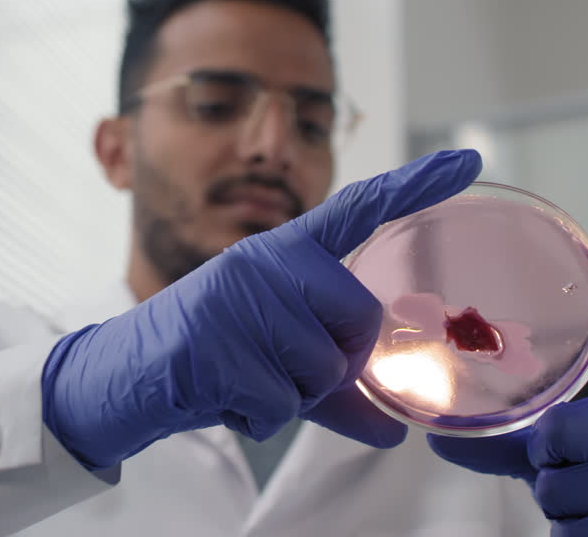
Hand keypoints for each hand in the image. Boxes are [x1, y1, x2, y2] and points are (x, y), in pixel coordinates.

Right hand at [42, 150, 480, 469]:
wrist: (118, 376)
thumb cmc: (210, 360)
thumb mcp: (279, 366)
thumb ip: (338, 391)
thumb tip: (396, 430)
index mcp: (283, 252)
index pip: (358, 209)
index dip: (416, 184)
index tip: (470, 158)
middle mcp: (263, 259)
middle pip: (359, 320)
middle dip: (335, 364)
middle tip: (282, 368)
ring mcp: (236, 296)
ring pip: (323, 368)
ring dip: (291, 396)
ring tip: (243, 377)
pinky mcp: (212, 341)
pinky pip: (281, 403)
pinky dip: (258, 416)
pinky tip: (223, 393)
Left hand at [428, 225, 587, 535]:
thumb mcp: (544, 460)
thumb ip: (502, 439)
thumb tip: (438, 435)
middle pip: (570, 414)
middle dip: (554, 439)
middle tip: (556, 456)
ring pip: (559, 456)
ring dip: (552, 482)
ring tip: (578, 495)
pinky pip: (566, 494)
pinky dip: (564, 511)